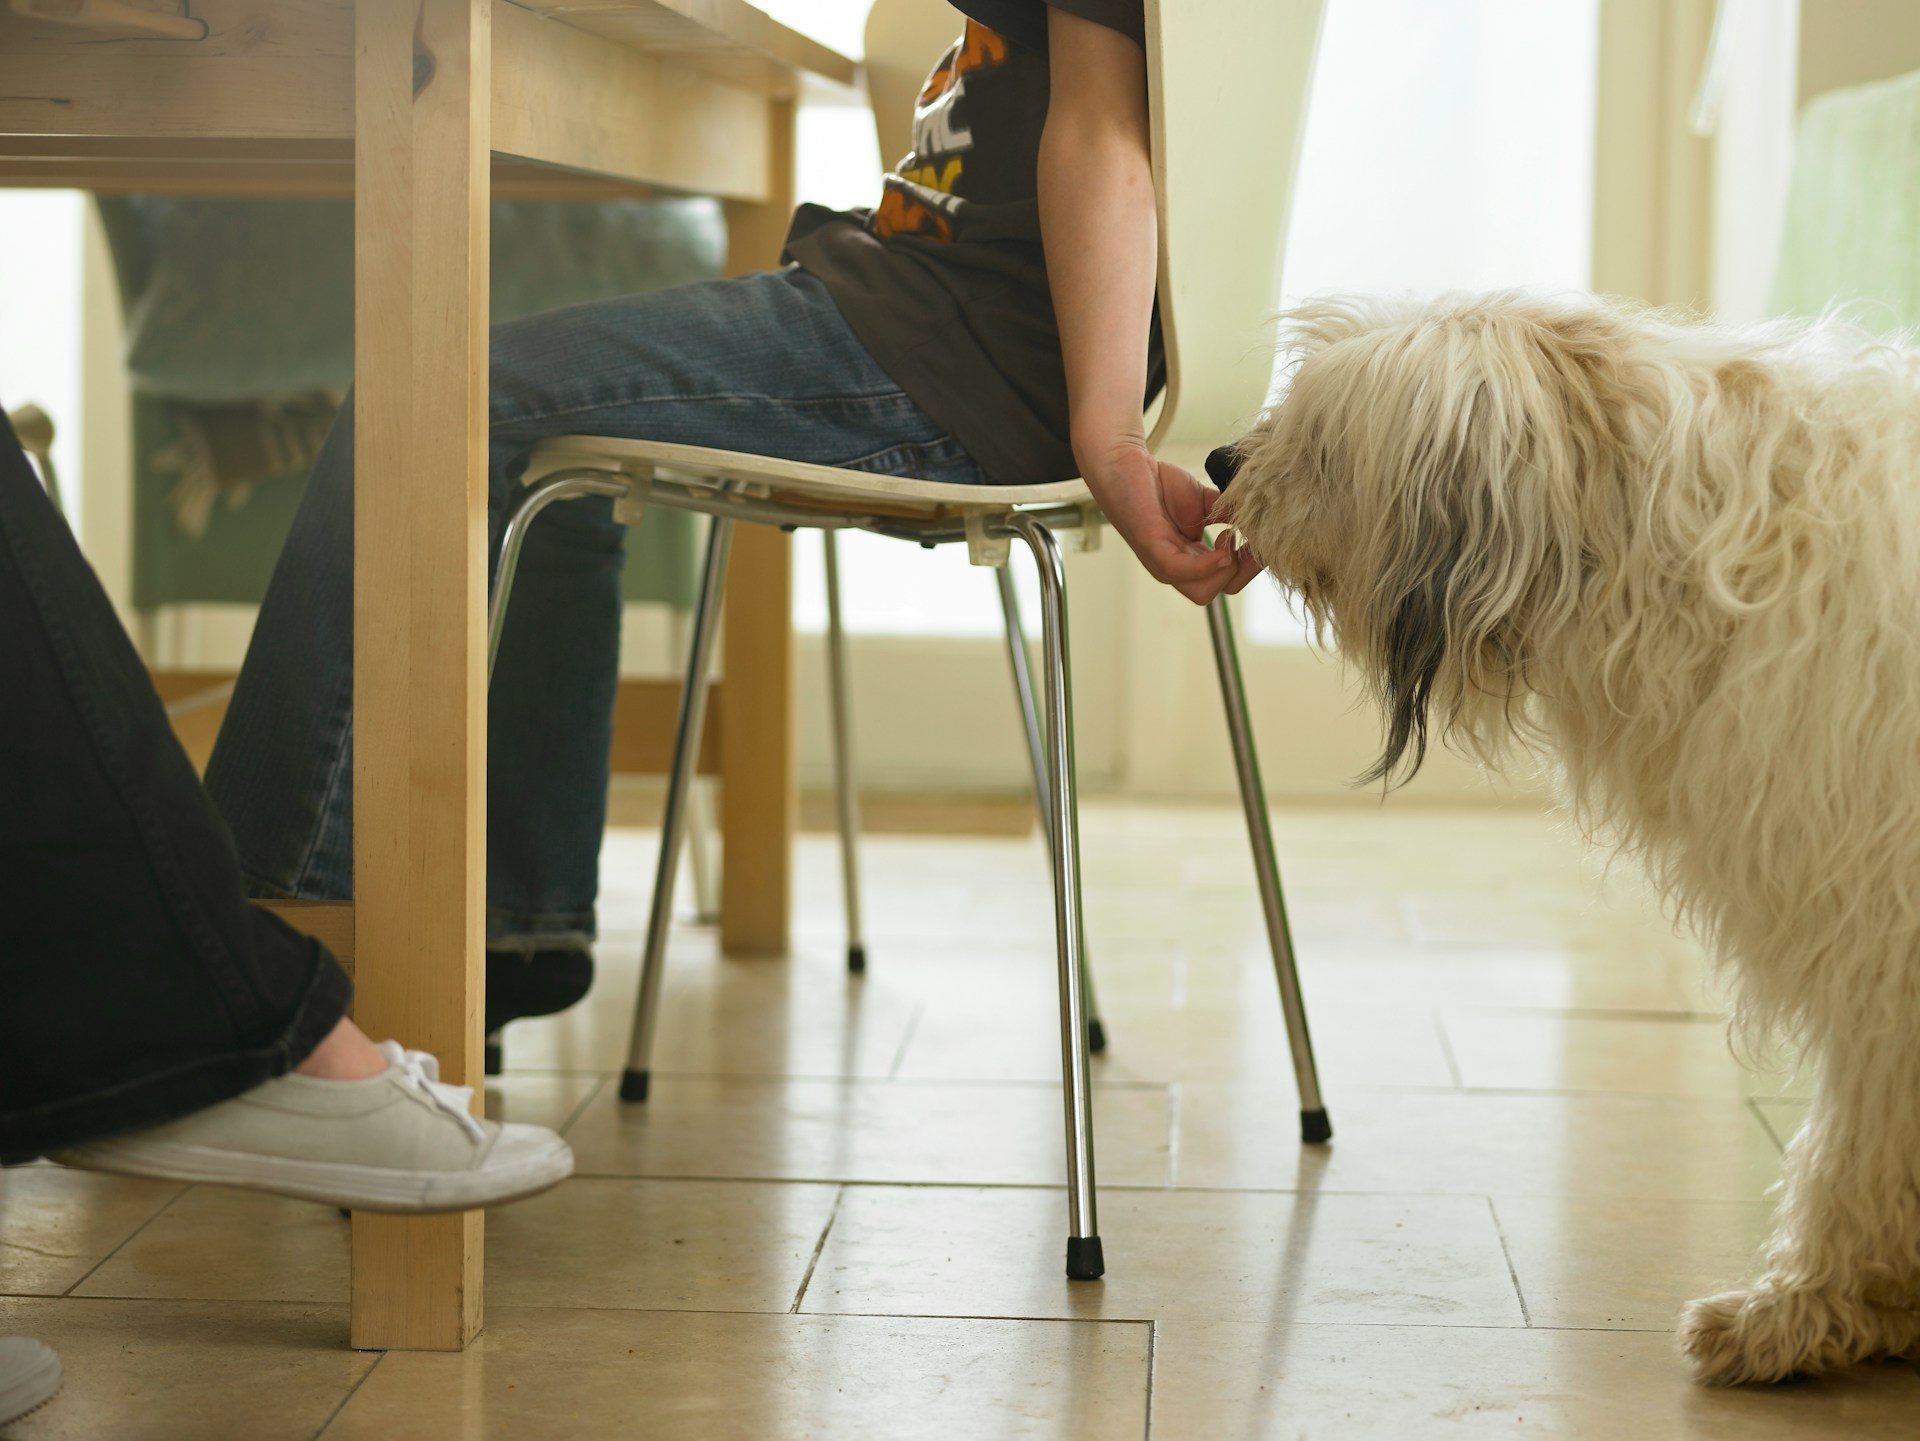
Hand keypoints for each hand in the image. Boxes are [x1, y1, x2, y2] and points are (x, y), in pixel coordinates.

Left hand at [1080, 441, 1263, 603]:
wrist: (1124, 461)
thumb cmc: (1159, 485)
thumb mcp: (1206, 502)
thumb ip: (1231, 514)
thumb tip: (1263, 521)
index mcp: (1190, 559)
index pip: (1226, 581)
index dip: (1250, 567)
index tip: (1263, 542)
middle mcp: (1175, 566)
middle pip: (1216, 591)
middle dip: (1241, 572)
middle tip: (1249, 542)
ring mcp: (1161, 559)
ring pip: (1202, 590)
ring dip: (1225, 569)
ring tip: (1230, 536)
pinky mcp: (1150, 546)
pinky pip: (1180, 570)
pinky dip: (1205, 566)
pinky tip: (1220, 547)